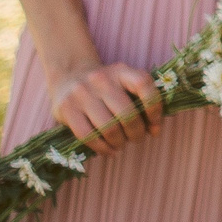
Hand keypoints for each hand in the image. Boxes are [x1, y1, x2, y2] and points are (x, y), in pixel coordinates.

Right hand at [48, 60, 162, 150]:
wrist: (69, 76)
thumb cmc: (106, 88)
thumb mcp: (124, 85)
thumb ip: (141, 102)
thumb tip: (154, 130)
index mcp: (121, 71)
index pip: (143, 84)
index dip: (154, 107)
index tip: (155, 125)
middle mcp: (101, 79)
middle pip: (127, 113)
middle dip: (136, 132)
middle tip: (137, 138)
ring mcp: (81, 93)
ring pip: (108, 127)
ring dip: (119, 142)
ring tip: (121, 144)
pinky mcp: (66, 108)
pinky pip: (88, 135)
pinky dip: (102, 148)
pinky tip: (108, 150)